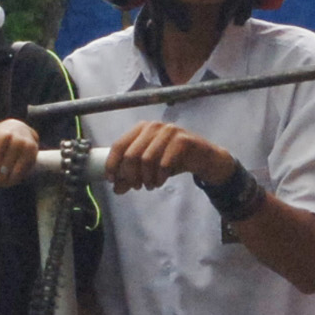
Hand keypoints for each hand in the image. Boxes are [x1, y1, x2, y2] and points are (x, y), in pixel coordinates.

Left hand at [104, 120, 232, 193]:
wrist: (203, 158)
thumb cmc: (173, 159)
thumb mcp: (149, 168)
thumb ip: (132, 176)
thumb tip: (116, 188)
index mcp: (141, 128)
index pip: (119, 145)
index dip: (112, 164)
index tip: (112, 180)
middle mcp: (153, 126)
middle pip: (131, 155)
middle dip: (130, 175)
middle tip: (136, 186)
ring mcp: (169, 131)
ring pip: (147, 160)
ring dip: (146, 178)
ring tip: (150, 185)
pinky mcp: (182, 139)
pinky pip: (164, 163)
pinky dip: (160, 177)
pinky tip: (161, 181)